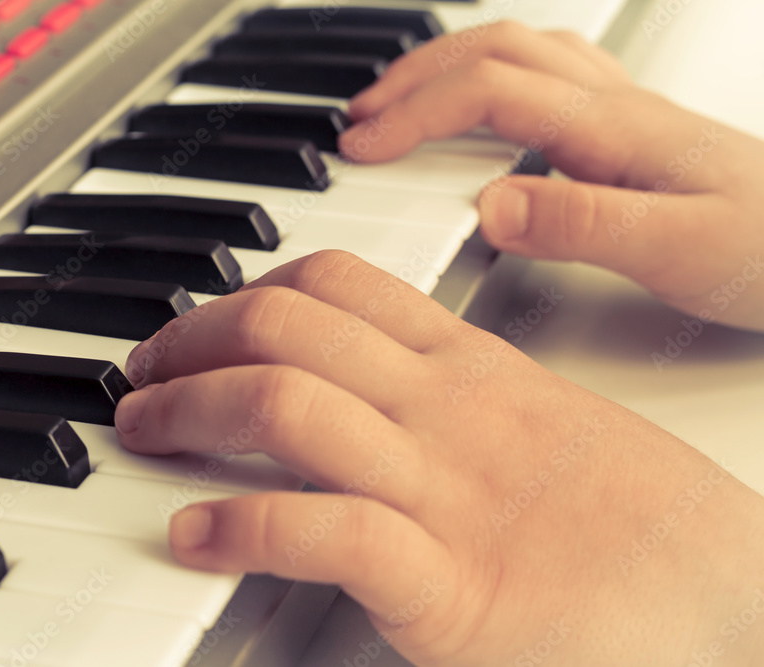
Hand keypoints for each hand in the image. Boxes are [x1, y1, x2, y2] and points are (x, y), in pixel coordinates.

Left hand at [115, 251, 763, 666]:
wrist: (729, 601)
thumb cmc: (636, 524)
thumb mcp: (533, 420)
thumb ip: (448, 392)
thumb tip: (359, 397)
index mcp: (471, 372)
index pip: (340, 286)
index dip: (251, 291)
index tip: (204, 322)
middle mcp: (448, 415)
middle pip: (291, 327)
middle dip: (196, 337)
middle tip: (146, 370)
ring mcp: (444, 496)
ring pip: (289, 404)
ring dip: (193, 407)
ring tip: (145, 426)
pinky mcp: (446, 590)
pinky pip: (322, 529)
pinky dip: (240, 525)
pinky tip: (194, 535)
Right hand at [341, 21, 763, 331]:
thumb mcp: (678, 248)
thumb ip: (580, 222)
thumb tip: (488, 204)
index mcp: (614, 128)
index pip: (488, 91)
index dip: (414, 112)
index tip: (362, 147)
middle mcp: (615, 106)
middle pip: (494, 51)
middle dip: (414, 77)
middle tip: (361, 117)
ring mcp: (625, 113)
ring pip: (519, 53)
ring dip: (447, 66)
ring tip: (401, 101)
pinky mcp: (633, 133)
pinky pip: (547, 77)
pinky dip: (492, 77)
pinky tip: (484, 110)